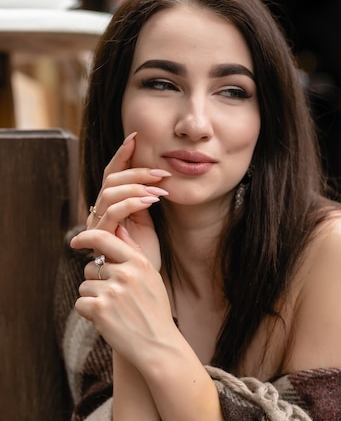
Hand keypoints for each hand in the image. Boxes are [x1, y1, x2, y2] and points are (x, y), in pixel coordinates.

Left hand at [71, 227, 176, 367]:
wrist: (159, 345)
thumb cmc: (155, 312)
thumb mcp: (152, 278)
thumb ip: (134, 253)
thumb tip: (119, 229)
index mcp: (139, 263)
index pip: (104, 238)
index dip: (86, 237)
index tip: (76, 241)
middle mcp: (125, 274)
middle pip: (91, 267)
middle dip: (96, 282)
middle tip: (114, 299)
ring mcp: (112, 291)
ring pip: (84, 287)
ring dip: (92, 300)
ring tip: (113, 312)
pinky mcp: (100, 309)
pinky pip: (80, 304)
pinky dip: (89, 314)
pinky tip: (107, 321)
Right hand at [87, 132, 170, 269]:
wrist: (141, 283)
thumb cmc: (144, 255)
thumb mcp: (148, 220)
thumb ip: (144, 198)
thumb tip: (155, 174)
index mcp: (109, 206)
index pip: (112, 173)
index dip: (122, 154)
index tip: (136, 136)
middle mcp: (99, 213)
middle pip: (110, 179)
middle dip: (137, 171)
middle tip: (162, 172)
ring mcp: (98, 225)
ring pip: (110, 192)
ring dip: (137, 186)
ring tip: (160, 189)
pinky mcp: (102, 238)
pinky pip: (113, 212)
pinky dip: (132, 202)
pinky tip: (152, 200)